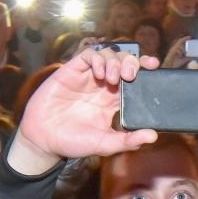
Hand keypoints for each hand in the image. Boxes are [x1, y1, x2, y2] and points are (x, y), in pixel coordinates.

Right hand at [9, 48, 157, 174]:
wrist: (43, 140)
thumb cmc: (72, 142)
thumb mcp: (104, 144)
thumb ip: (127, 140)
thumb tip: (153, 136)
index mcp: (114, 101)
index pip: (135, 80)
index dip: (144, 69)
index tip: (154, 67)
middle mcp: (103, 85)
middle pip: (124, 61)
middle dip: (132, 62)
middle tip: (130, 76)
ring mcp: (88, 77)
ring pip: (108, 55)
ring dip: (115, 61)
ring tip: (113, 78)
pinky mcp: (72, 71)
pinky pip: (88, 55)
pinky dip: (97, 58)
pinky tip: (99, 72)